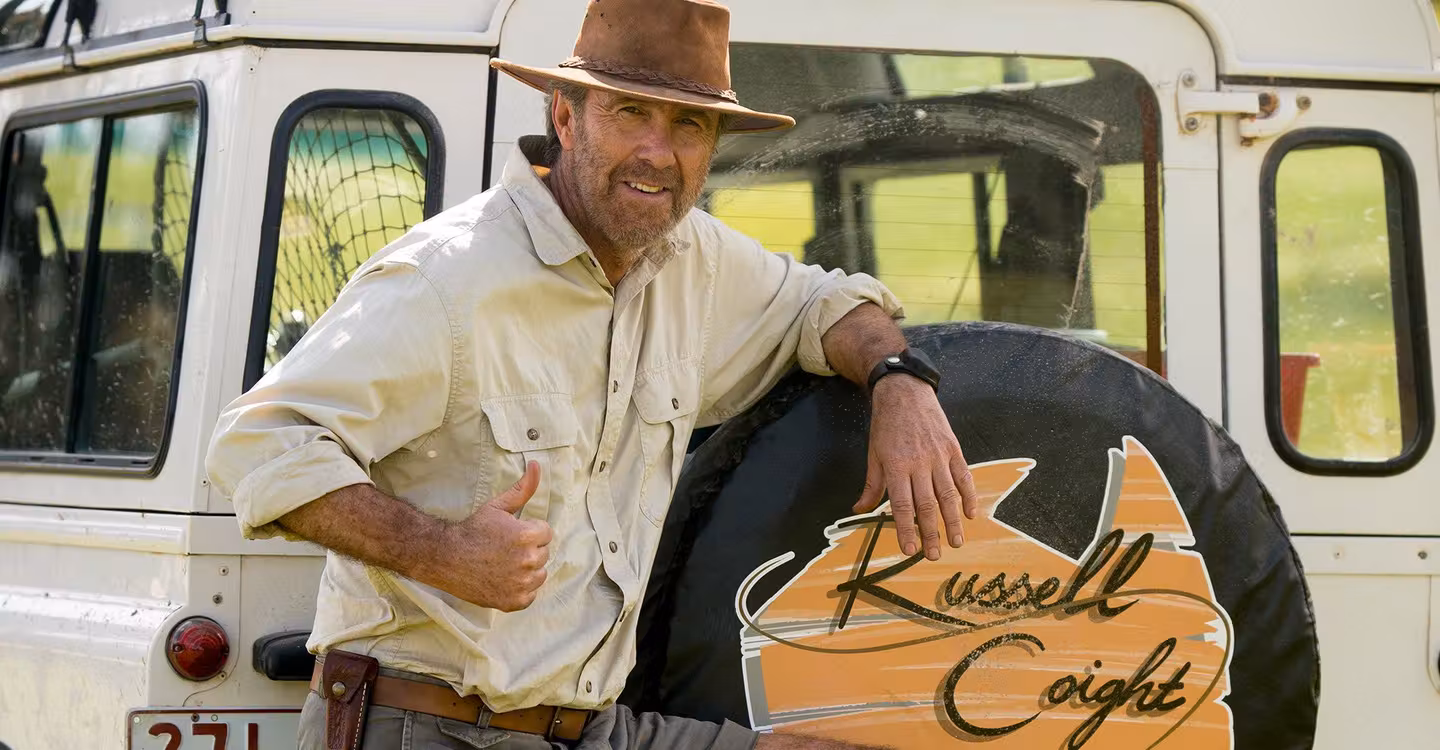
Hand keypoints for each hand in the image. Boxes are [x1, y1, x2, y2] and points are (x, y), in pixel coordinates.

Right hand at [430, 461, 552, 610]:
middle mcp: (528, 561)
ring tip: (503, 564)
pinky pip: (530, 594)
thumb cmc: (472, 530)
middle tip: (504, 549)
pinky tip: (502, 580)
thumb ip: (523, 489)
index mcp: (528, 536)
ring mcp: (521, 584)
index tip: (510, 534)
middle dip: (529, 550)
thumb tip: (538, 466)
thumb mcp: (498, 506)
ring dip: (527, 570)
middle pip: (543, 554)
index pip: (546, 533)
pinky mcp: (514, 602)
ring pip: (539, 574)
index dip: (529, 531)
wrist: (446, 558)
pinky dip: (520, 589)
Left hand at [853, 375, 977, 560]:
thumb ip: (871, 485)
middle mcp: (919, 464)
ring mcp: (939, 456)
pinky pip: (964, 477)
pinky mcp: (953, 449)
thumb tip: (859, 510)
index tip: (909, 549)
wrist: (905, 392)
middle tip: (935, 555)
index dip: (906, 529)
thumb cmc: (886, 425)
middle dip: (931, 533)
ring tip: (955, 541)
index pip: (902, 506)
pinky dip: (968, 496)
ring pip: (948, 495)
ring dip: (953, 521)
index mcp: (896, 466)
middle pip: (927, 505)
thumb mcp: (873, 454)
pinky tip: (970, 513)